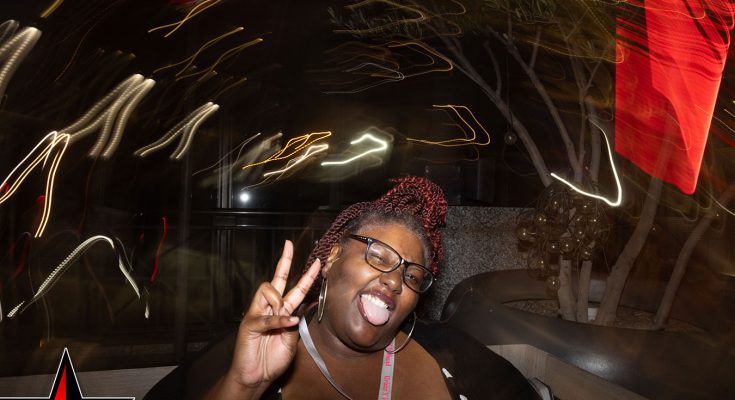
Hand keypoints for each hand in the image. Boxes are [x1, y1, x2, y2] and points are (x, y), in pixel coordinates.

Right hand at [227, 240, 319, 392]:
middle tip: (288, 245)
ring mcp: (257, 314)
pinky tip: (288, 322)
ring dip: (279, 301)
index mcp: (281, 311)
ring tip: (283, 318)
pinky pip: (266, 317)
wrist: (256, 376)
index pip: (294, 288)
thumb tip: (298, 310)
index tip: (317, 262)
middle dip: (284, 261)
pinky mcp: (249, 325)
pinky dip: (279, 320)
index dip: (306, 275)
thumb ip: (294, 324)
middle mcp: (268, 308)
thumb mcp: (291, 341)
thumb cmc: (272, 359)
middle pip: (276, 279)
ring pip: (268, 290)